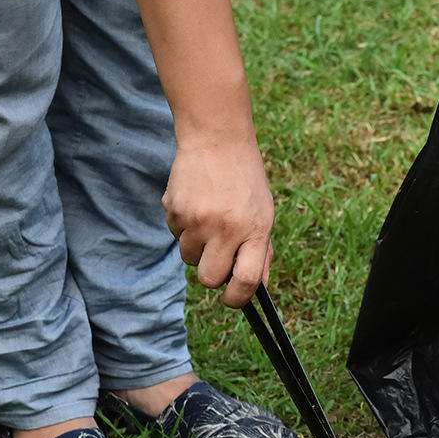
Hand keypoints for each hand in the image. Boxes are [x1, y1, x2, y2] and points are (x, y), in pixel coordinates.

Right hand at [162, 137, 273, 307]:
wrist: (217, 139)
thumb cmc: (245, 181)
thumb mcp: (264, 213)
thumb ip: (261, 251)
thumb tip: (257, 287)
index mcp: (254, 230)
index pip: (245, 281)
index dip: (237, 298)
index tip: (232, 298)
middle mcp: (225, 228)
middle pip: (209, 279)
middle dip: (212, 276)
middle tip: (217, 258)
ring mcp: (196, 219)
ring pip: (189, 259)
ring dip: (197, 248)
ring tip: (208, 220)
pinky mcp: (174, 209)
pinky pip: (176, 235)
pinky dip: (184, 227)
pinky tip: (196, 204)